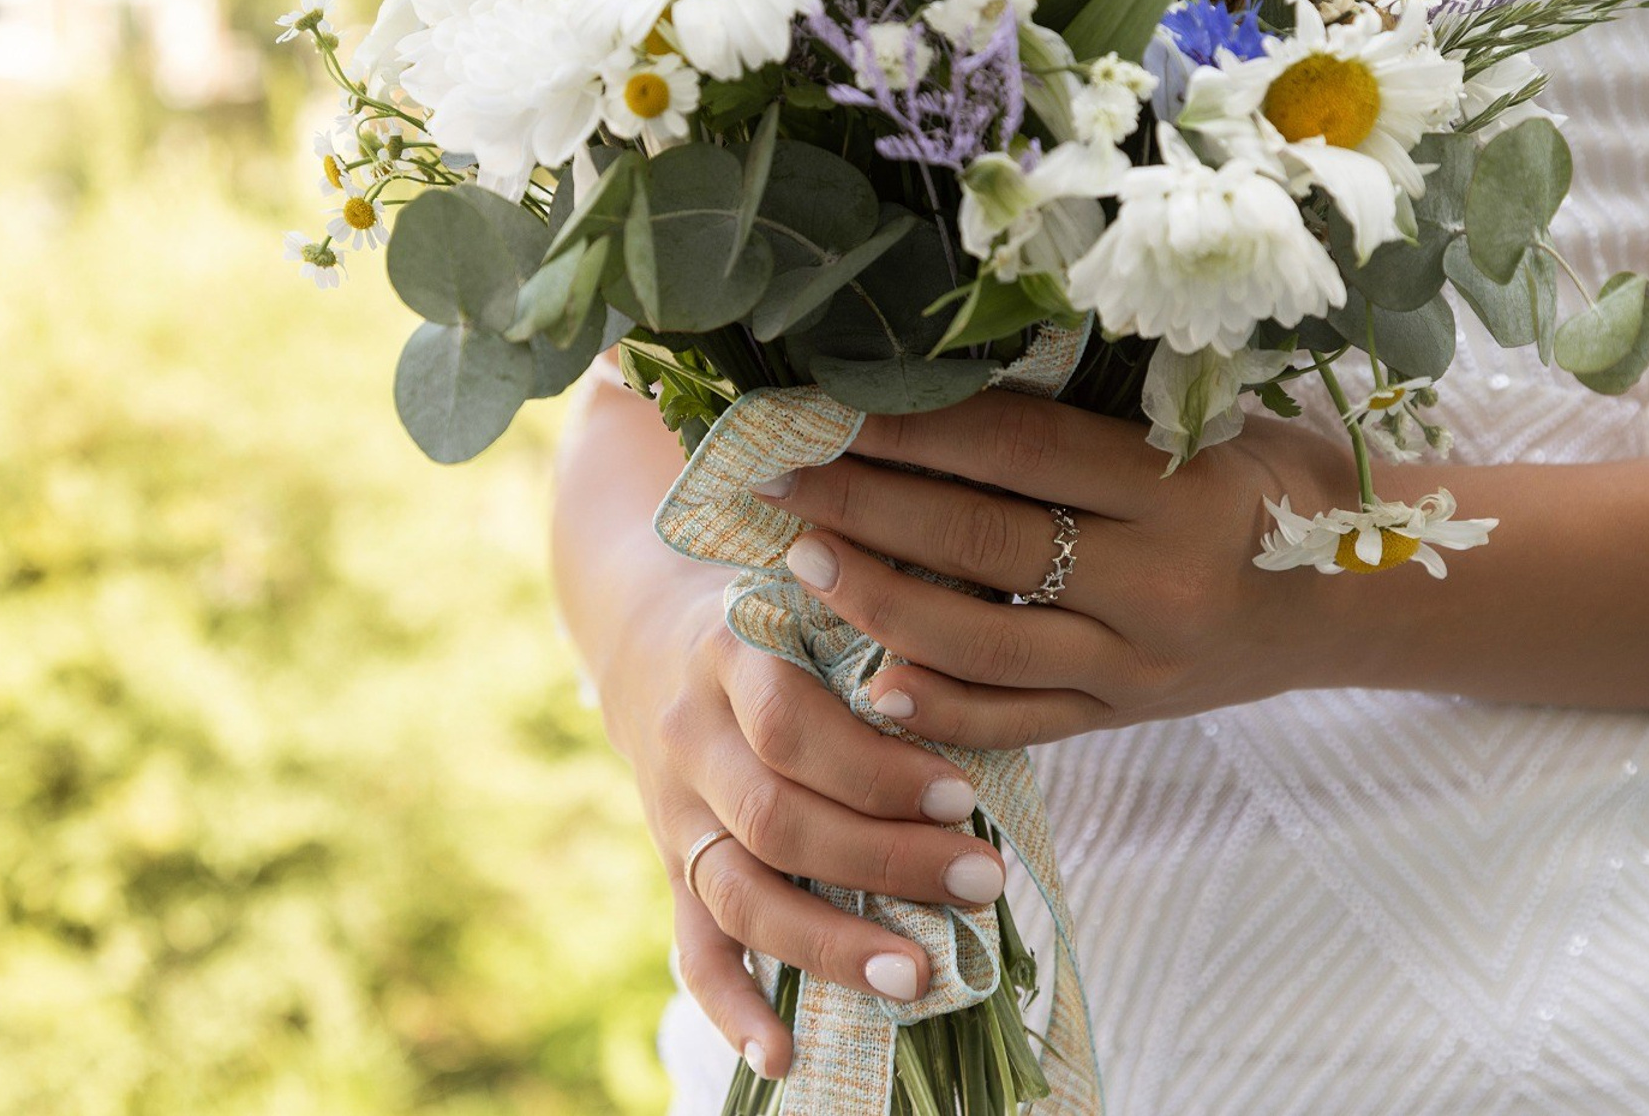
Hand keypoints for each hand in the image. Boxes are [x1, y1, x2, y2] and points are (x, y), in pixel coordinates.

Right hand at [600, 589, 1008, 1077]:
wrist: (651, 639)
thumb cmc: (779, 614)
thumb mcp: (819, 590)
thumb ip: (890, 618)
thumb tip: (997, 654)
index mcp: (728, 655)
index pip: (790, 724)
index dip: (874, 769)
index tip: (962, 797)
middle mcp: (690, 736)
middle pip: (774, 819)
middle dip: (885, 860)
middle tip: (984, 881)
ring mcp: (674, 811)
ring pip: (739, 893)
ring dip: (830, 945)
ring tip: (919, 978)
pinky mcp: (672, 869)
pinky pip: (693, 948)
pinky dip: (733, 1007)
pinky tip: (782, 1057)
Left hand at [753, 390, 1350, 747]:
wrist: (1368, 596)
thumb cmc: (1272, 480)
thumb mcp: (1208, 424)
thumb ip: (1095, 419)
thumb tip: (940, 378)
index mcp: (1183, 484)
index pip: (1017, 447)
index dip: (912, 425)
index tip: (825, 402)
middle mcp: (1161, 579)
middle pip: (982, 538)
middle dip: (865, 503)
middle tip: (777, 474)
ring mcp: (1140, 662)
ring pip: (982, 640)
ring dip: (877, 598)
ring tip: (802, 556)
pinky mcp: (1124, 717)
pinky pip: (1015, 722)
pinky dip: (938, 707)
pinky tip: (868, 680)